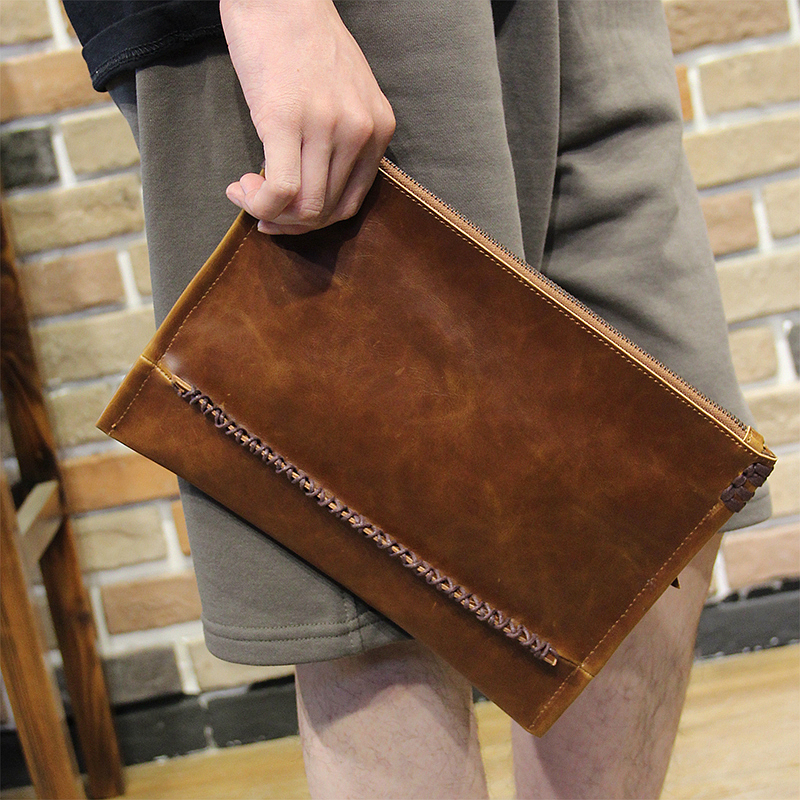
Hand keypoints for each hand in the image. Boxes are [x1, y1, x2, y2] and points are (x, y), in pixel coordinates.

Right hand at [220, 0, 395, 234]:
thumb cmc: (304, 43)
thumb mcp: (346, 95)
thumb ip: (343, 141)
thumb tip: (314, 190)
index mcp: (379, 128)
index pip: (352, 202)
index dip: (314, 222)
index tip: (286, 215)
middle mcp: (360, 132)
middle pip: (328, 211)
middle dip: (290, 223)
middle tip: (261, 209)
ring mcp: (327, 127)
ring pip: (306, 208)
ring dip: (270, 212)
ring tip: (247, 192)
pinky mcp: (286, 120)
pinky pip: (281, 191)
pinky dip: (259, 201)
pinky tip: (242, 186)